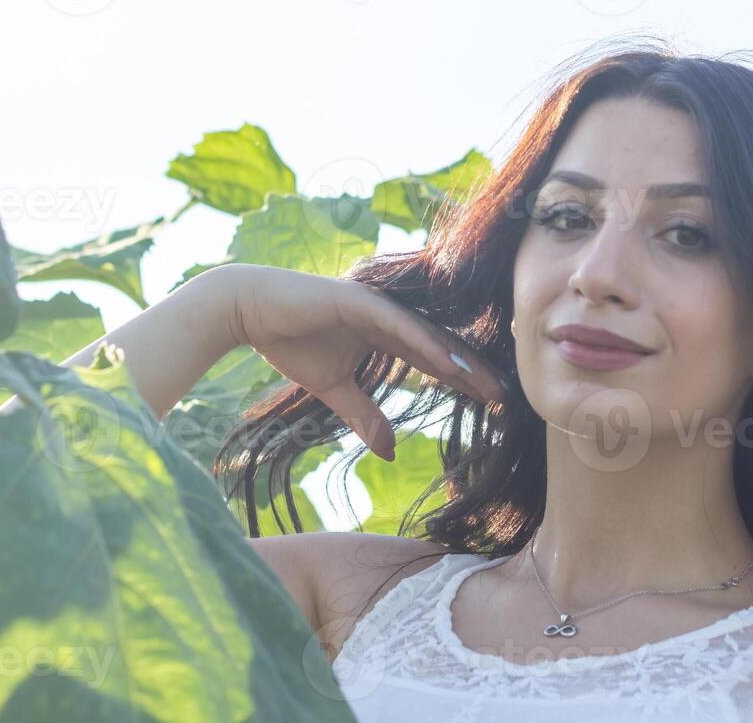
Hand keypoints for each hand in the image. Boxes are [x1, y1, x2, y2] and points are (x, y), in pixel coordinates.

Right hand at [220, 264, 507, 460]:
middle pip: (441, 347)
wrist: (248, 309)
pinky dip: (426, 344)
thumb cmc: (291, 341)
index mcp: (386, 334)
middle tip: (504, 399)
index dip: (462, 379)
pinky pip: (401, 325)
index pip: (433, 359)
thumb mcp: (334, 390)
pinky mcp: (361, 300)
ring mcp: (378, 305)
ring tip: (488, 385)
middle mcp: (389, 317)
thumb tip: (390, 452)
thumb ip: (364, 416)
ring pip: (428, 336)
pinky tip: (450, 362)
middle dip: (473, 372)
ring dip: (459, 360)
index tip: (490, 404)